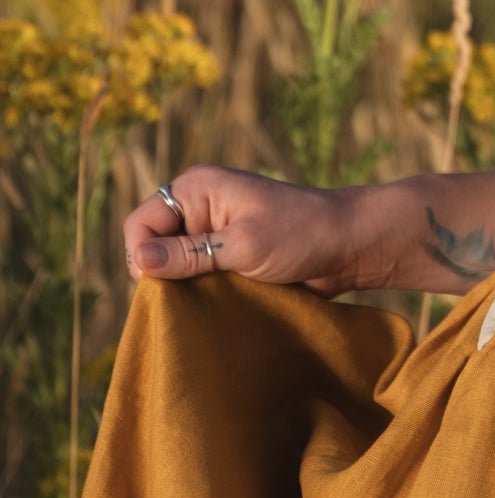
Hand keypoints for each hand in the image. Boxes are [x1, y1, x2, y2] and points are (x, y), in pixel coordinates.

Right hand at [123, 166, 362, 296]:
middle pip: (155, 246)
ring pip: (177, 265)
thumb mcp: (244, 245)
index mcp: (197, 189)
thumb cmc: (302, 234)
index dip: (143, 257)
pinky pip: (201, 275)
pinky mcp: (231, 254)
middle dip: (163, 274)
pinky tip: (213, 308)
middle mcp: (201, 207)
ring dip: (185, 287)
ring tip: (201, 306)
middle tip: (184, 301)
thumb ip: (191, 254)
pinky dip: (204, 292)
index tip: (162, 286)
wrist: (351, 246)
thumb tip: (140, 261)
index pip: (141, 224)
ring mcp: (216, 231)